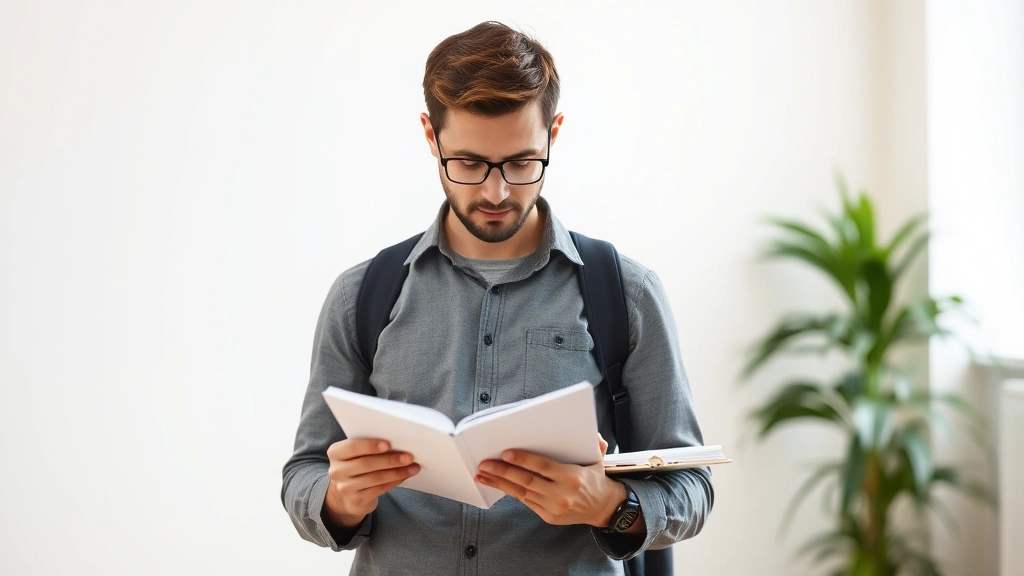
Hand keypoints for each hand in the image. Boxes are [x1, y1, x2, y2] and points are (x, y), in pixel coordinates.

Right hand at [323, 439, 419, 528]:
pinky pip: (379, 489)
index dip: (370, 446)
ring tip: (413, 467)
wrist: (347, 495)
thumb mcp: (356, 455)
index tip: (388, 444)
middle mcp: (336, 470)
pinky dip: (395, 481)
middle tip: (409, 457)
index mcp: (335, 453)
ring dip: (397, 472)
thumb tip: (399, 444)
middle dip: (390, 459)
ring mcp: (345, 487)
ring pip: (375, 478)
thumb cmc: (358, 467)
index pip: (352, 447)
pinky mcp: (356, 500)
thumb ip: (369, 448)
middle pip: (366, 463)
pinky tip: (405, 476)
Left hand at [475, 434, 623, 526]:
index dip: (523, 459)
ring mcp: (554, 507)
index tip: (506, 453)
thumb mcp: (597, 459)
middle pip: (527, 481)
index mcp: (572, 476)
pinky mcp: (548, 516)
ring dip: (500, 483)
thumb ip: (594, 444)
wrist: (602, 509)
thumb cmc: (594, 479)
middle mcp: (562, 494)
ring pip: (522, 493)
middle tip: (485, 463)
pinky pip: (526, 501)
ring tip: (483, 474)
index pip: (543, 466)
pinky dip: (510, 492)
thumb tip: (591, 431)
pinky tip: (497, 484)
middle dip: (503, 471)